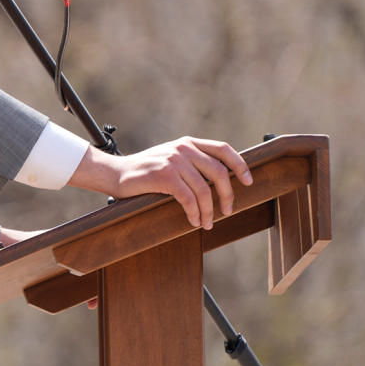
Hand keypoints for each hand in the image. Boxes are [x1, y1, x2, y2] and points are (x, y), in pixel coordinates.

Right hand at [69, 137, 251, 229]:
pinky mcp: (164, 175)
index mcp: (187, 143)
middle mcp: (183, 148)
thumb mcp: (171, 159)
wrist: (116, 173)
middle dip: (227, 195)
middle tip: (227, 211)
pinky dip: (194, 212)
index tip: (248, 181)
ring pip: (204, 189)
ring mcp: (173, 161)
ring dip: (209, 210)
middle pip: (219, 172)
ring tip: (207, 222)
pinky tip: (193, 220)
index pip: (223, 149)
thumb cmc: (145, 172)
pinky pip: (188, 198)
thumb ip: (191, 162)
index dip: (239, 165)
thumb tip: (220, 180)